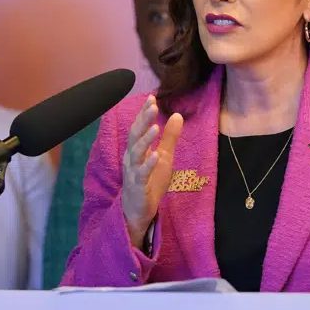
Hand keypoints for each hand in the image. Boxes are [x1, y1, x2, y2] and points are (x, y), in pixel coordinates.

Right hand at [121, 95, 182, 247]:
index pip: (139, 128)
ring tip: (155, 127)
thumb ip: (170, 137)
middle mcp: (132, 158)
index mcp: (137, 150)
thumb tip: (177, 114)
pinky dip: (148, 164)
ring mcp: (133, 173)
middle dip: (143, 120)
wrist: (138, 211)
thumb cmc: (150, 182)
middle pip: (135, 136)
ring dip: (145, 140)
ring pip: (136, 153)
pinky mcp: (138, 187)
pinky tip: (156, 155)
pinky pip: (141, 174)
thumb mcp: (164, 157)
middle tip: (152, 106)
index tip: (152, 98)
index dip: (144, 113)